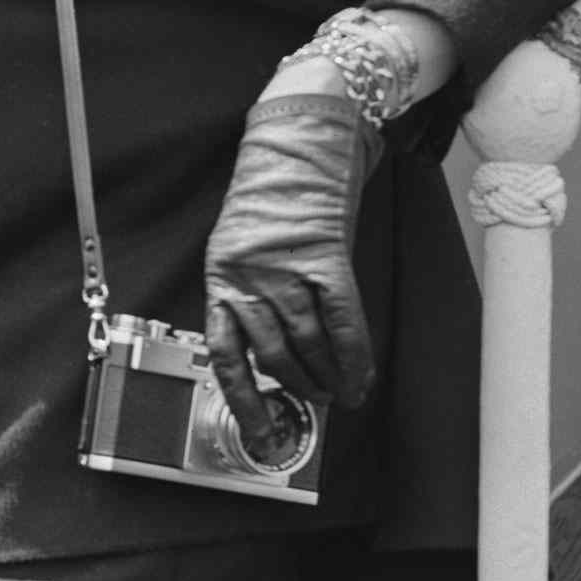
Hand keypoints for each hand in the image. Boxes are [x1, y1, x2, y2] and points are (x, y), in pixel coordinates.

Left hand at [203, 93, 382, 459]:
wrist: (296, 147)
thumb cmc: (268, 201)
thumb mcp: (242, 251)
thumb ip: (249, 299)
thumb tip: (270, 363)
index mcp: (220, 277)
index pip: (227, 354)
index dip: (243, 400)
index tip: (258, 432)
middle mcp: (248, 275)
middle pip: (273, 354)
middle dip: (295, 389)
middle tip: (311, 407)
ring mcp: (287, 266)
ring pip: (308, 342)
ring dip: (326, 378)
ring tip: (337, 395)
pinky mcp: (325, 255)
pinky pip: (343, 318)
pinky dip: (354, 354)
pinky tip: (360, 376)